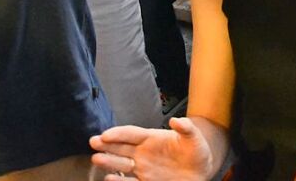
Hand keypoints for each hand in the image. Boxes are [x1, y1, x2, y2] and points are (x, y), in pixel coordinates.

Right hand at [90, 117, 212, 180]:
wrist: (201, 170)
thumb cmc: (196, 150)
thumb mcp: (194, 137)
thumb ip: (186, 128)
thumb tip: (176, 120)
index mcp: (152, 138)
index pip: (131, 134)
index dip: (118, 133)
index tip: (106, 134)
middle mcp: (143, 152)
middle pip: (121, 147)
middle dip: (107, 145)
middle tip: (93, 142)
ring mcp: (143, 168)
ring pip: (122, 164)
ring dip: (109, 162)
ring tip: (96, 159)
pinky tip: (109, 179)